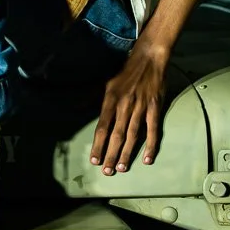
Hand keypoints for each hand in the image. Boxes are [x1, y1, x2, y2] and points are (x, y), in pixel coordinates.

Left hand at [89, 41, 169, 174]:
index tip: (94, 160)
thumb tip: (74, 107)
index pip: (102, 126)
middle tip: (106, 171)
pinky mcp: (155, 108)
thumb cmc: (126, 71)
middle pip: (116, 134)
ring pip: (132, 135)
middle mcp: (124, 105)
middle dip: (110, 154)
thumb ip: (90, 97)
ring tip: (120, 168)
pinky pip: (153, 130)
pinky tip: (147, 159)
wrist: (149, 58)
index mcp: (111, 99)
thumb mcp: (106, 82)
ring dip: (126, 153)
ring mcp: (141, 107)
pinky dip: (150, 145)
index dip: (98, 144)